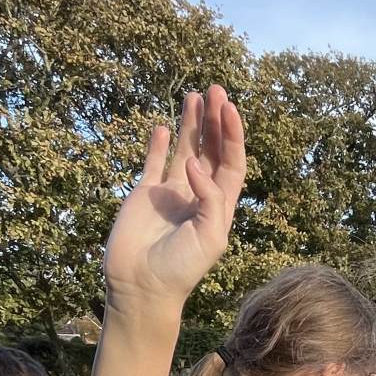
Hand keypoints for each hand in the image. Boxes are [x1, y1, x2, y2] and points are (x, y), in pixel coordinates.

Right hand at [103, 86, 246, 310]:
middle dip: (214, 120)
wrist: (142, 286)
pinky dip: (158, 145)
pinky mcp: (145, 195)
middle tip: (215, 89)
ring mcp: (172, 193)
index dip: (232, 135)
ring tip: (194, 95)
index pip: (232, 162)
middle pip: (211, 149)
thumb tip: (194, 162)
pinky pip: (154, 163)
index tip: (229, 109)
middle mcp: (198, 195)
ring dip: (190, 124)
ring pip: (184, 150)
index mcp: (220, 205)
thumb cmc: (182, 268)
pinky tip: (163, 127)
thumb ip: (209, 199)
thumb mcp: (210, 238)